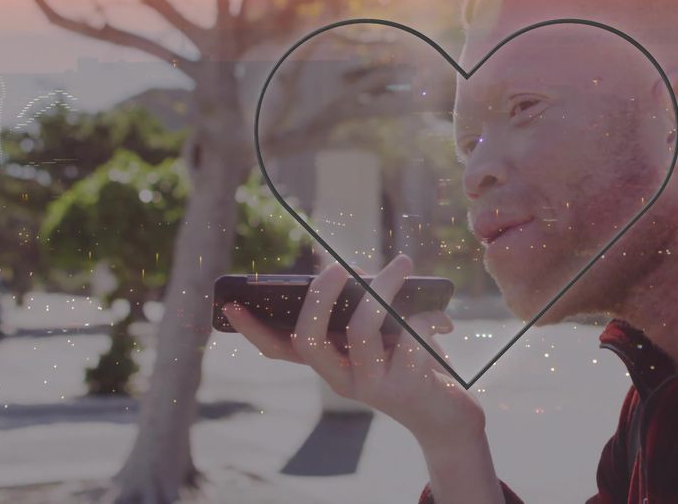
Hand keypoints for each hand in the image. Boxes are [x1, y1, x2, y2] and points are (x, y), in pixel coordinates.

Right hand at [223, 254, 486, 445]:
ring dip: (383, 288)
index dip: (254, 329)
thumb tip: (359, 274)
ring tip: (402, 263)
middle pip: (310, 339)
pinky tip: (440, 319)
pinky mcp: (405, 387)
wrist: (446, 413)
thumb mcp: (384, 333)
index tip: (231, 305)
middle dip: (320, 296)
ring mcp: (370, 386)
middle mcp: (341, 378)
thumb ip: (364, 306)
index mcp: (329, 363)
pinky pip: (410, 335)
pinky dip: (425, 316)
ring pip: (362, 329)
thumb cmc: (411, 362)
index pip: (280, 349)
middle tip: (338, 266)